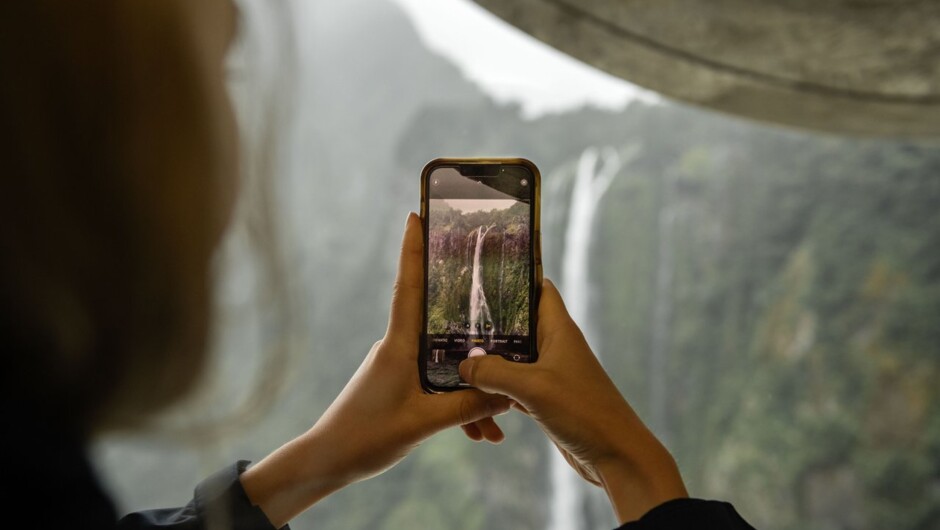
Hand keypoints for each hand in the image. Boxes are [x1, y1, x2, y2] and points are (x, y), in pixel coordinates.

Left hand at [241, 212, 510, 526]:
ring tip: (498, 425)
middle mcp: (398, 347)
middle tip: (500, 292)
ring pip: (445, 361)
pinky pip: (438, 382)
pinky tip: (481, 432)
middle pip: (440, 319)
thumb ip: (467, 406)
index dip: (413, 251)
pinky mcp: (400, 384)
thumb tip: (508, 391)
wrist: (328, 463)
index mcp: (397, 346)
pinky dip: (459, 404)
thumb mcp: (423, 424)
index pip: (408, 287)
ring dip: (472, 387)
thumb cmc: (365, 438)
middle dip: (471, 313)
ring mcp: (399, 365)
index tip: (418, 215)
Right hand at [459, 279, 687, 522]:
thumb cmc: (583, 412)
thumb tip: (464, 365)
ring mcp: (550, 373)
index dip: (514, 277)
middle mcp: (555, 346)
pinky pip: (514, 386)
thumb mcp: (533, 387)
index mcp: (559, 330)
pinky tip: (474, 394)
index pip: (538, 288)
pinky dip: (496, 389)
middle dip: (488, 324)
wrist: (616, 456)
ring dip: (488, 361)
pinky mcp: (546, 398)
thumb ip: (494, 372)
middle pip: (517, 324)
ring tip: (454, 356)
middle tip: (452, 320)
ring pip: (511, 357)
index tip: (481, 274)